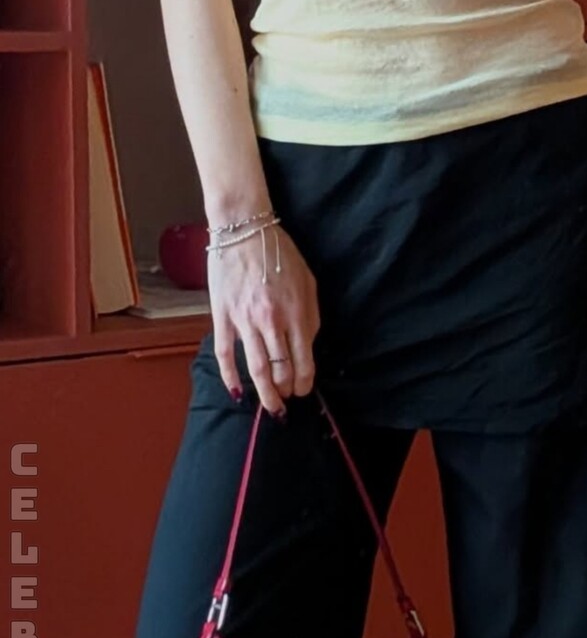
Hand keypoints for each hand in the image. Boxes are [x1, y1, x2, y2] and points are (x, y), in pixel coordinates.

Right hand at [207, 225, 319, 415]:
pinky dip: (231, 377)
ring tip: (271, 407)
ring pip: (257, 369)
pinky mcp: (223, 317)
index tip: (303, 390)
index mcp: (297, 313)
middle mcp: (272, 321)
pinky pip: (226, 354)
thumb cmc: (279, 253)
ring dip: (265, 394)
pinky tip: (237, 393)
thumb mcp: (308, 282)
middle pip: (281, 370)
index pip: (303, 361)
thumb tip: (308, 345)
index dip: (304, 382)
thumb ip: (311, 316)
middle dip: (286, 392)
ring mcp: (246, 320)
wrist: (244, 229)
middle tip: (286, 400)